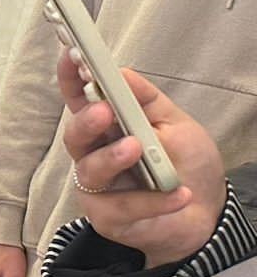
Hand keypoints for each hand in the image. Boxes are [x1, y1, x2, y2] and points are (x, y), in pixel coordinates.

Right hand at [57, 53, 225, 269]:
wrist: (205, 213)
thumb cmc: (186, 166)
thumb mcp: (175, 124)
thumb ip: (147, 101)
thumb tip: (121, 73)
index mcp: (109, 128)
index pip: (81, 101)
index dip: (72, 81)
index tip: (71, 58)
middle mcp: (96, 156)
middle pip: (76, 137)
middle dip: (86, 123)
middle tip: (104, 112)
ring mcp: (99, 189)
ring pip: (91, 172)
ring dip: (112, 158)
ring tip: (136, 150)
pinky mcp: (108, 218)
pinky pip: (122, 207)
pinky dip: (154, 200)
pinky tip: (180, 194)